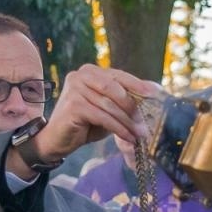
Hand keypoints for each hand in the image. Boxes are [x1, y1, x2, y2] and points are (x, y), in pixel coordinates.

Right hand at [29, 65, 163, 167]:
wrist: (57, 139)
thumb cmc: (84, 123)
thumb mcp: (106, 108)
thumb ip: (123, 99)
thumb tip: (152, 91)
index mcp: (90, 72)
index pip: (119, 76)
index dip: (137, 85)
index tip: (154, 94)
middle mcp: (81, 75)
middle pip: (116, 89)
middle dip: (133, 107)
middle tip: (145, 123)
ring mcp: (75, 89)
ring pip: (110, 106)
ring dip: (128, 122)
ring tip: (139, 134)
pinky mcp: (74, 105)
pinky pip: (103, 117)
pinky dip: (118, 129)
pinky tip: (128, 138)